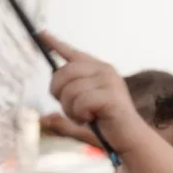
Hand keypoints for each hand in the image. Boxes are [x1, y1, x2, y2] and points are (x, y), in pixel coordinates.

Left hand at [43, 32, 141, 155]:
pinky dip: (80, 114)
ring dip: (70, 109)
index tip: (42, 33)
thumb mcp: (82, 117)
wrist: (130, 139)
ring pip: (70, 90)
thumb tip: (43, 119)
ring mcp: (109, 82)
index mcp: (99, 70)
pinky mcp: (111, 96)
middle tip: (69, 108)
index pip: (74, 54)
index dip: (56, 44)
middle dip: (58, 93)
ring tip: (84, 116)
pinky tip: (92, 118)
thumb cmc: (107, 126)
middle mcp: (105, 71)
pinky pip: (81, 102)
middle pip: (64, 72)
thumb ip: (64, 118)